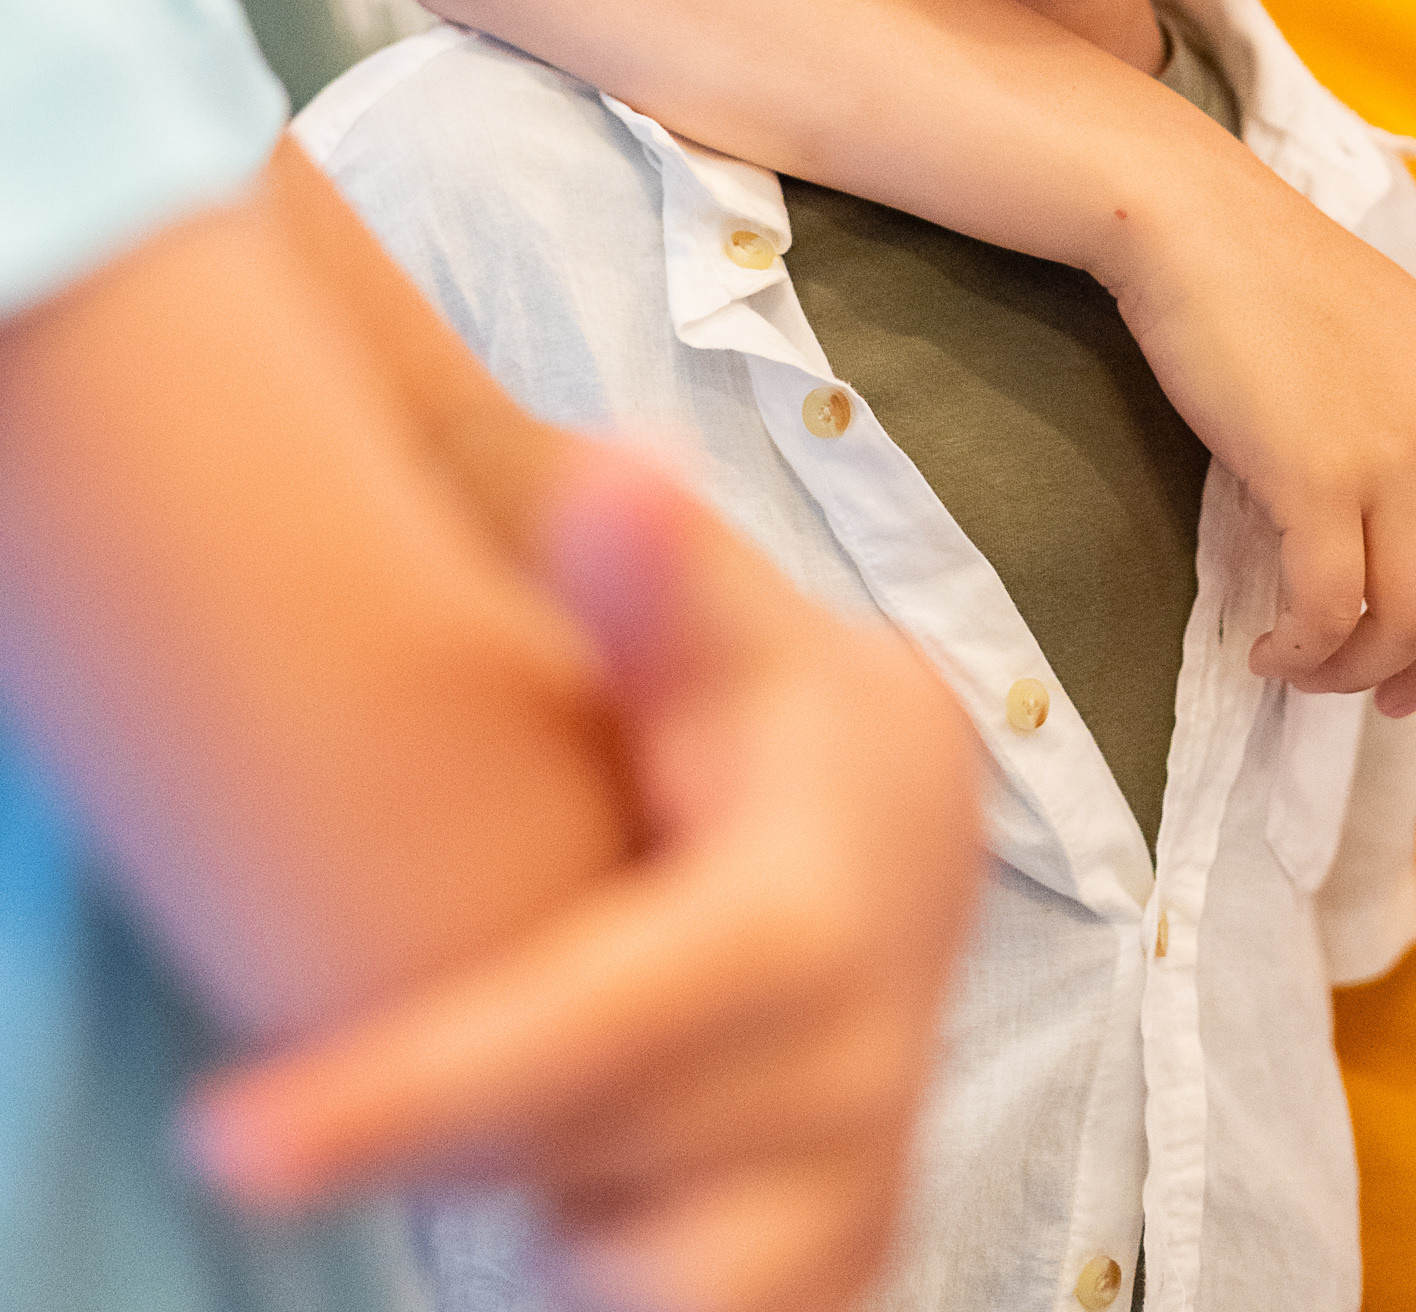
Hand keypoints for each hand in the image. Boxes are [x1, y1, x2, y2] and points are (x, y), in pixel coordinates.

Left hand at [187, 442, 986, 1311]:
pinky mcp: (839, 1269)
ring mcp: (852, 1191)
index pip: (594, 1029)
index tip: (225, 1138)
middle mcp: (854, 1076)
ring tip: (501, 1110)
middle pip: (577, 1173)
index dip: (414, 1093)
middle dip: (436, 1143)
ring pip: (633, 1285)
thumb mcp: (725, 630)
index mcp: (811, 914)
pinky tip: (583, 1174)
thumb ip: (655, 568)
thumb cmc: (779, 719)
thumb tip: (614, 460)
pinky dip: (611, 1266)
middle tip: (306, 1113)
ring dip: (546, 1213)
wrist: (917, 837)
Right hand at [1099, 143, 1415, 711]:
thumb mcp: (1410, 333)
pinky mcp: (1314, 476)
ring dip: (1357, 672)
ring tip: (1307, 669)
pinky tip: (1267, 650)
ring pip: (1406, 619)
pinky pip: (1328, 607)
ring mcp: (1391, 455)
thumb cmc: (1286, 278)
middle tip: (1375, 696)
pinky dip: (1303, 651)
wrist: (1196, 224)